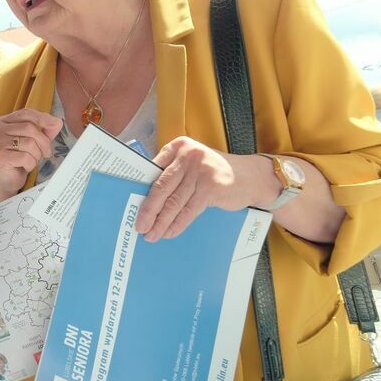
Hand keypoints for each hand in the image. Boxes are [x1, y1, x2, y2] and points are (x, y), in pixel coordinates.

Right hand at [0, 108, 62, 196]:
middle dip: (43, 142)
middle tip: (46, 153)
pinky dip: (30, 164)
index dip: (42, 118)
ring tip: (32, 160)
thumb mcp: (34, 142)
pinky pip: (25, 157)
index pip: (25, 113)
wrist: (5, 181)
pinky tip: (25, 167)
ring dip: (36, 155)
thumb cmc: (19, 159)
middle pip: (30, 128)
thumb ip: (45, 131)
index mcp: (4, 122)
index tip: (56, 124)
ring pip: (29, 143)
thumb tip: (57, 122)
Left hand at [136, 137, 263, 240]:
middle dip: (148, 210)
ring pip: (174, 202)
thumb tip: (143, 196)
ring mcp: (200, 171)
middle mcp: (188, 155)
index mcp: (179, 146)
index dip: (140, 189)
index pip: (153, 170)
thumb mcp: (192, 163)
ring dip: (161, 222)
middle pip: (161, 187)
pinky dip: (177, 224)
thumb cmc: (214, 172)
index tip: (129, 205)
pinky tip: (169, 232)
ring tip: (152, 234)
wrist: (251, 176)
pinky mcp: (211, 188)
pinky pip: (188, 210)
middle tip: (140, 226)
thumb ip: (172, 172)